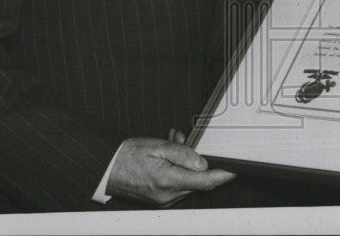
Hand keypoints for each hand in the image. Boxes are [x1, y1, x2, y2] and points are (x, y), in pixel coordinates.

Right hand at [106, 129, 234, 206]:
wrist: (104, 169)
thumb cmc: (127, 156)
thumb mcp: (157, 146)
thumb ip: (183, 154)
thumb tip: (203, 162)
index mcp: (168, 181)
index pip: (205, 181)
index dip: (223, 175)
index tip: (234, 169)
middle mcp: (168, 195)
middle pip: (197, 180)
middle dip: (197, 160)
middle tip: (185, 140)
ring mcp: (164, 199)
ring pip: (187, 180)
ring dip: (186, 162)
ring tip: (172, 141)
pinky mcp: (159, 199)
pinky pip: (176, 183)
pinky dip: (177, 168)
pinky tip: (168, 154)